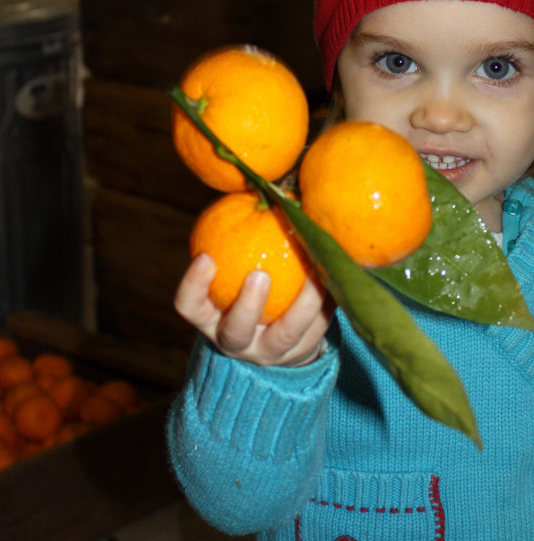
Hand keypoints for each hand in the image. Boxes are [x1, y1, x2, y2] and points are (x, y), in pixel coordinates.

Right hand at [174, 253, 333, 366]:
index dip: (193, 286)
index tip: (206, 256)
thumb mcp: (236, 269)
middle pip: (235, 332)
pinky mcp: (302, 354)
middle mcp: (237, 341)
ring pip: (286, 336)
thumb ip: (242, 237)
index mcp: (211, 319)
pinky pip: (317, 329)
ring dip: (302, 305)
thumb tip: (267, 186)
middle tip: (259, 275)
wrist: (278, 336)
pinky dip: (327, 302)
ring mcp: (271, 352)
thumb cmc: (252, 284)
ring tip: (315, 274)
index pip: (189, 307)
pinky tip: (336, 275)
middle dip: (246, 306)